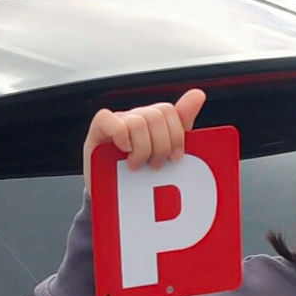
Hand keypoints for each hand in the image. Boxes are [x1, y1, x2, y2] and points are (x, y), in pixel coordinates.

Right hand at [83, 88, 206, 196]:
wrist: (119, 202)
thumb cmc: (145, 178)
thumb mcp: (170, 153)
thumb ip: (183, 123)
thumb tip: (198, 94)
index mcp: (153, 122)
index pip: (168, 111)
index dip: (176, 135)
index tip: (175, 158)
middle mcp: (134, 118)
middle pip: (156, 115)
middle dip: (161, 146)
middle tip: (155, 165)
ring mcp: (116, 124)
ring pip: (138, 122)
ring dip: (142, 149)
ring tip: (138, 165)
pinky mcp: (97, 132)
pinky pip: (110, 120)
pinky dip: (121, 137)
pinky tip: (124, 152)